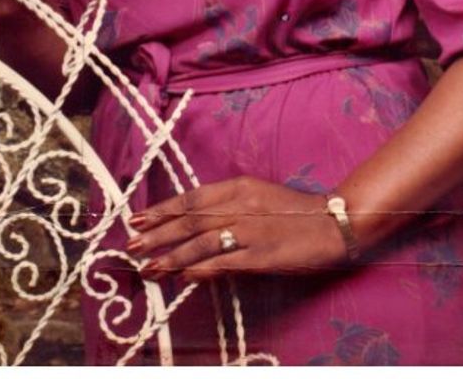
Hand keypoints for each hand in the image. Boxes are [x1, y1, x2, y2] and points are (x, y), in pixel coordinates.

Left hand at [126, 176, 348, 281]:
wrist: (331, 224)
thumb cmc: (294, 210)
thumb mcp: (258, 196)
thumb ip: (228, 206)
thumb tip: (195, 222)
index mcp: (239, 186)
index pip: (192, 198)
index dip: (163, 208)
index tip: (138, 217)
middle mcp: (240, 205)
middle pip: (190, 220)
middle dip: (157, 232)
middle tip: (131, 243)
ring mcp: (249, 231)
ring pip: (200, 243)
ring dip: (171, 255)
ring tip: (148, 266)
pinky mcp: (259, 256)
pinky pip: (222, 263)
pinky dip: (199, 270)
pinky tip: (182, 276)